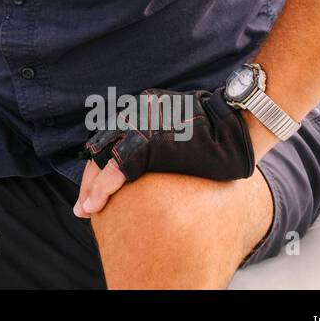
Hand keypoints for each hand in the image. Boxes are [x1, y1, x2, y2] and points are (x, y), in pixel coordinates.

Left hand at [73, 86, 254, 217]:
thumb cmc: (217, 128)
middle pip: (102, 149)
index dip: (100, 167)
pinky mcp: (147, 144)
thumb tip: (151, 160)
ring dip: (91, 187)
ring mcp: (139, 128)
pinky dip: (101, 188)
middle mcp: (136, 116)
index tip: (94, 188)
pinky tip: (94, 205)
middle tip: (83, 206)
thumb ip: (161, 137)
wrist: (235, 123)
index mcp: (143, 110)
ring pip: (103, 159)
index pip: (112, 141)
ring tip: (86, 210)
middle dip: (90, 180)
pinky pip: (117, 169)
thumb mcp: (180, 126)